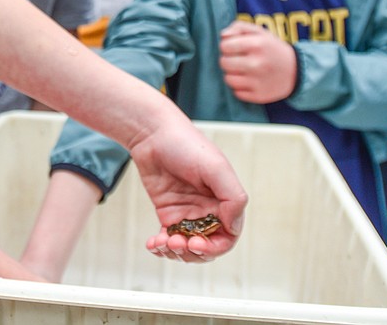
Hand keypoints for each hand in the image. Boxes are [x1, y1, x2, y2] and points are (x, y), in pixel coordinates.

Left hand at [128, 116, 247, 262]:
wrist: (152, 134)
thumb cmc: (186, 144)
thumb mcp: (215, 167)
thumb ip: (232, 196)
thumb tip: (233, 226)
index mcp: (225, 201)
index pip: (228, 237)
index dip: (214, 247)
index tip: (196, 244)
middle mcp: (209, 210)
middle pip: (207, 247)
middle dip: (192, 253)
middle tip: (176, 243)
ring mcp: (188, 213)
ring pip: (187, 247)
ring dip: (175, 252)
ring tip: (161, 242)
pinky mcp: (168, 213)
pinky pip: (168, 239)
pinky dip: (161, 247)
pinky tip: (153, 243)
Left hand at [218, 19, 296, 102]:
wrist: (296, 71)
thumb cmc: (272, 49)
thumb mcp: (260, 32)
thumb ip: (239, 27)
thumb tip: (223, 35)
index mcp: (256, 45)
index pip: (224, 46)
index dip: (227, 46)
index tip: (235, 48)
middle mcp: (256, 64)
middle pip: (223, 63)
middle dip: (228, 60)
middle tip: (238, 59)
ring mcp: (258, 82)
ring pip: (228, 79)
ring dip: (232, 74)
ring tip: (243, 70)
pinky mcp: (258, 96)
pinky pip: (236, 92)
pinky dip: (240, 87)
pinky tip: (249, 81)